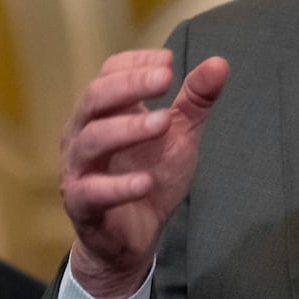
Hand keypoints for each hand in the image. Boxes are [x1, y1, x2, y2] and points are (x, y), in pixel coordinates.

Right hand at [59, 49, 228, 298]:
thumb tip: (219, 63)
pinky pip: (93, 192)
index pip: (109, 72)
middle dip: (130, 85)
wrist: (134, 236)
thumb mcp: (179, 134)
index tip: (169, 63)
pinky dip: (119, 186)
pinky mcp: (83, 205)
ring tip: (163, 123)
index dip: (136, 63)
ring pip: (91, 140)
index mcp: (105, 111)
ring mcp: (79, 169)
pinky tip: (146, 181)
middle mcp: (84, 134)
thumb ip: (196, 100)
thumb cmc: (150, 174)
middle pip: (95, 98)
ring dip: (128, 128)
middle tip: (165, 79)